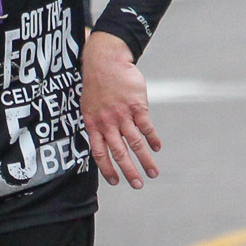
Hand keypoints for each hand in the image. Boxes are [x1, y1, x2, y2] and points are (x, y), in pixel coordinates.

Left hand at [80, 31, 159, 188]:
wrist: (105, 60)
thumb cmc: (96, 83)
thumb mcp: (88, 105)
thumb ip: (96, 123)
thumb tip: (101, 141)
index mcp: (93, 123)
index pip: (99, 153)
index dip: (107, 169)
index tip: (115, 182)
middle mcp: (107, 122)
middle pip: (119, 153)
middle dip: (129, 172)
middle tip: (138, 185)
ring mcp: (122, 114)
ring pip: (135, 143)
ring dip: (145, 160)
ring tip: (153, 173)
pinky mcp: (136, 106)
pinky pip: (146, 127)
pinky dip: (152, 139)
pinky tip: (157, 148)